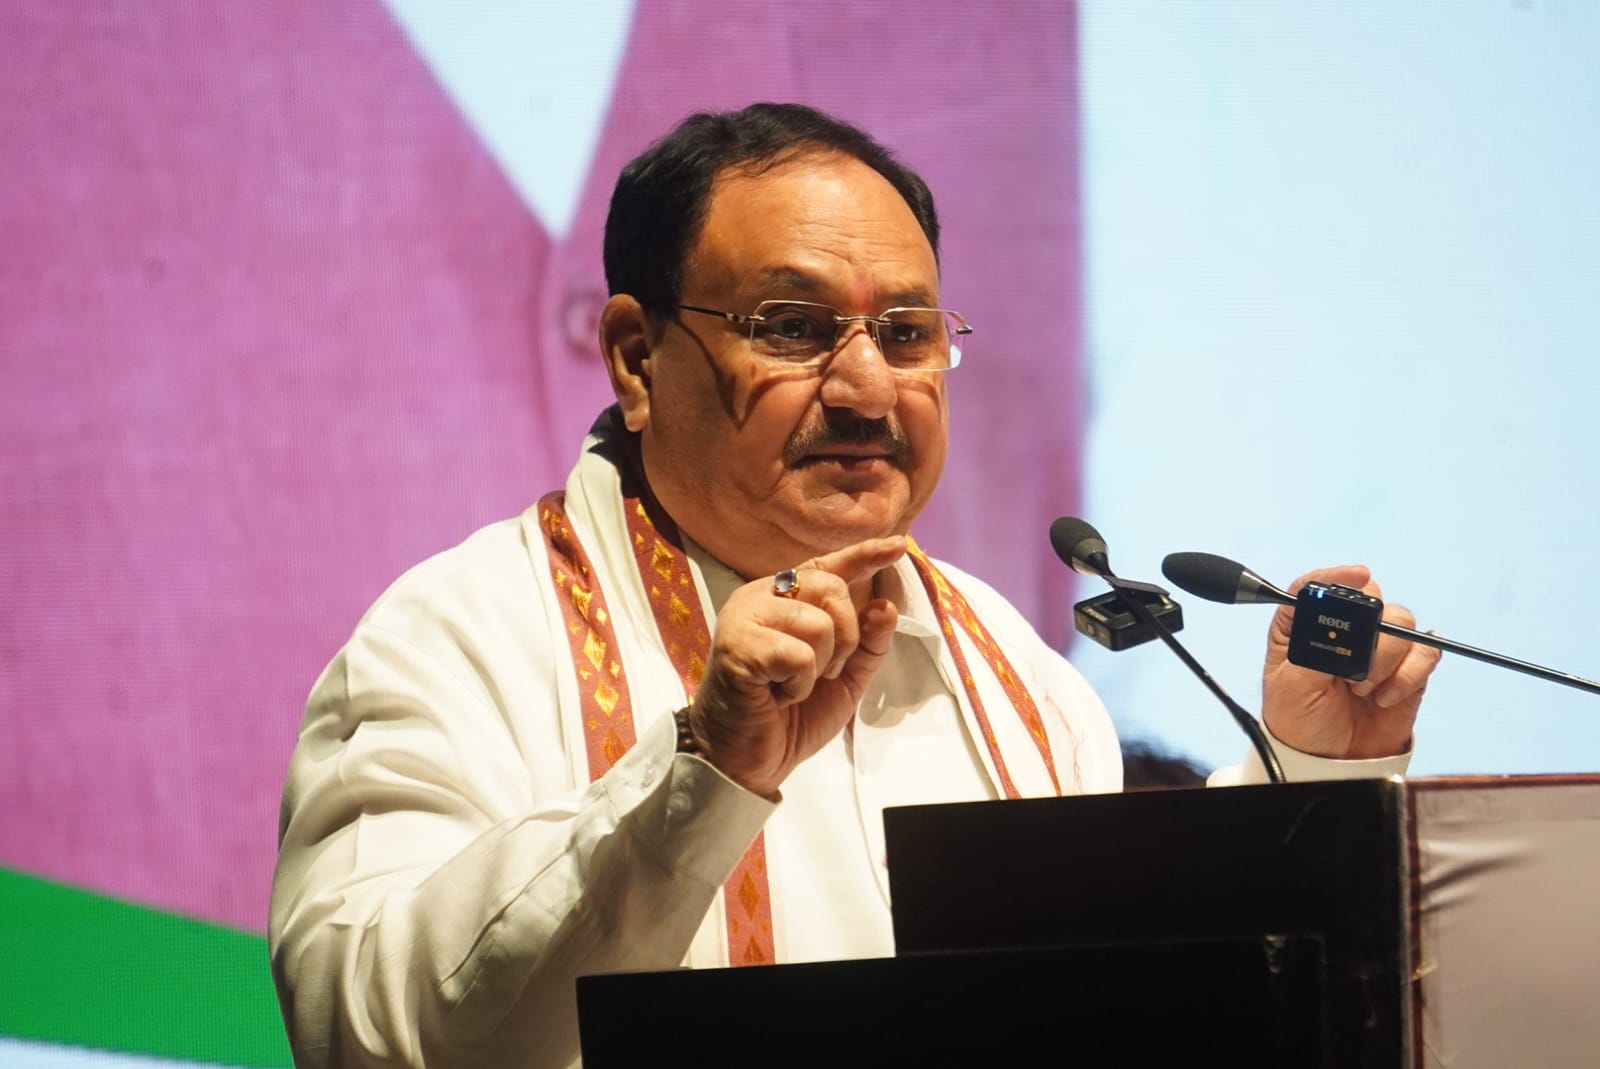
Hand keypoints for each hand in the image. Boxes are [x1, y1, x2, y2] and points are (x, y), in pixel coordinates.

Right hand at [687, 536, 905, 796]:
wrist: (746, 760)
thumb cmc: (789, 716)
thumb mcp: (845, 679)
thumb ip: (868, 643)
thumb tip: (884, 605)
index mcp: (784, 599)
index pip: (828, 566)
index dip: (864, 555)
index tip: (898, 546)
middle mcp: (762, 597)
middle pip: (831, 587)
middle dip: (846, 636)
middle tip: (823, 672)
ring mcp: (745, 617)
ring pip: (819, 622)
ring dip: (820, 667)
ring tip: (793, 686)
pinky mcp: (737, 644)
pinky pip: (798, 654)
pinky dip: (799, 684)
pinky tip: (778, 695)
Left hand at [1261, 565, 1440, 759]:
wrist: (1327, 761)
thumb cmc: (1298, 720)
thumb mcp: (1291, 684)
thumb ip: (1314, 649)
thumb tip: (1344, 624)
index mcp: (1302, 626)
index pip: (1318, 585)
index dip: (1338, 575)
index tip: (1359, 575)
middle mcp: (1343, 630)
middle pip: (1370, 597)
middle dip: (1367, 630)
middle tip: (1350, 669)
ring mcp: (1377, 648)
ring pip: (1401, 623)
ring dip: (1384, 659)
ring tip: (1361, 689)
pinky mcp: (1405, 670)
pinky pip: (1425, 654)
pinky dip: (1408, 675)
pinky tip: (1385, 697)